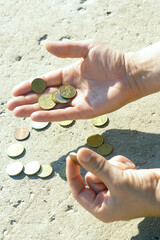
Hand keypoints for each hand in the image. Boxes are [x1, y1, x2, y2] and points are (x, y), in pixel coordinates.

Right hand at [7, 40, 133, 121]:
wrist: (128, 73)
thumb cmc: (111, 59)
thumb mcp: (86, 48)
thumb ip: (66, 50)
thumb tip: (45, 46)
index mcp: (69, 74)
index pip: (45, 82)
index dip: (29, 86)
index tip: (15, 90)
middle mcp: (71, 89)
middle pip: (44, 96)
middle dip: (27, 101)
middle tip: (11, 106)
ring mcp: (77, 101)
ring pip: (51, 107)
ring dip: (33, 110)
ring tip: (17, 112)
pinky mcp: (85, 111)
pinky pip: (64, 114)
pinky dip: (50, 116)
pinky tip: (35, 117)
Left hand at [66, 148, 159, 221]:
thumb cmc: (144, 195)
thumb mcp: (117, 180)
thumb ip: (97, 166)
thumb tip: (79, 153)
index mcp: (100, 207)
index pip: (78, 190)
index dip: (73, 174)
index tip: (72, 157)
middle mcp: (105, 198)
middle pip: (91, 175)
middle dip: (103, 169)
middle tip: (115, 171)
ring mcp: (113, 186)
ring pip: (102, 167)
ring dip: (114, 166)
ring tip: (127, 172)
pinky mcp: (121, 177)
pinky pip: (112, 164)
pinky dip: (121, 163)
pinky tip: (132, 169)